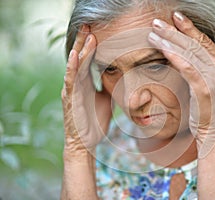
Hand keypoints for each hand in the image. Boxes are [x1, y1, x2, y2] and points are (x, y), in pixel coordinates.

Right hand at [61, 25, 111, 154]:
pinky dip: (72, 67)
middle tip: (89, 24)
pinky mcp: (70, 99)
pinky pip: (70, 81)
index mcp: (86, 83)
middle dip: (85, 41)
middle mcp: (77, 84)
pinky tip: (75, 55)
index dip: (92, 46)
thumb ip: (110, 87)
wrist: (86, 142)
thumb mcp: (107, 100)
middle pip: (81, 58)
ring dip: (81, 50)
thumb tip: (122, 78)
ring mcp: (72, 90)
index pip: (88, 60)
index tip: (98, 31)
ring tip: (87, 34)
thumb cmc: (95, 121)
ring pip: (75, 66)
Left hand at [148, 12, 214, 156]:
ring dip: (169, 39)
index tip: (175, 17)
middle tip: (157, 21)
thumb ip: (198, 69)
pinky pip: (187, 67)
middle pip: (195, 42)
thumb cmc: (208, 110)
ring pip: (190, 51)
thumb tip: (179, 56)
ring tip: (153, 31)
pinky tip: (161, 48)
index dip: (188, 27)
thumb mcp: (205, 84)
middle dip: (175, 29)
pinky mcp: (206, 88)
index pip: (204, 40)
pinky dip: (173, 55)